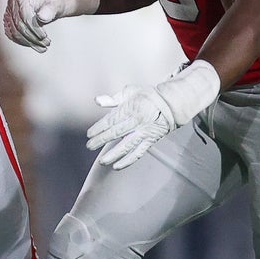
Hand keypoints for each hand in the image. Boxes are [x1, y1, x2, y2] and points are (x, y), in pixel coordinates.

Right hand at [3, 0, 84, 51]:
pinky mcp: (7, 21)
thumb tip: (41, 18)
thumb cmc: (51, 1)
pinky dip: (24, 42)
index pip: (25, 15)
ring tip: (43, 47)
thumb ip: (50, 10)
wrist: (45, 1)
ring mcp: (8, 13)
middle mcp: (12, 3)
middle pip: (19, 26)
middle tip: (47, 44)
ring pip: (14, 33)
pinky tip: (35, 45)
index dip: (34, 28)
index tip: (44, 36)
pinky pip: (12, 35)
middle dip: (33, 38)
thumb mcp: (56, 3)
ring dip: (29, 43)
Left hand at [87, 61, 219, 169]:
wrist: (170, 103)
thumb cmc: (147, 96)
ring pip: (127, 145)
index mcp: (131, 108)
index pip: (111, 120)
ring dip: (114, 154)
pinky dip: (128, 161)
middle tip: (89, 146)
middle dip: (101, 140)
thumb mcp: (130, 92)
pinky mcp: (151, 140)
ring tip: (102, 161)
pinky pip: (138, 153)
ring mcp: (145, 132)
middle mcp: (137, 121)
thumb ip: (113, 99)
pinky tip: (116, 166)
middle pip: (117, 133)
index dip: (99, 128)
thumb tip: (97, 101)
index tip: (89, 134)